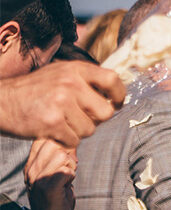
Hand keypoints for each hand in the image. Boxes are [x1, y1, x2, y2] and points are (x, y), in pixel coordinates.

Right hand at [0, 61, 124, 146]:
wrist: (1, 101)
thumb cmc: (34, 89)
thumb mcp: (60, 73)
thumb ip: (85, 80)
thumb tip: (114, 93)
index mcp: (75, 69)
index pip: (112, 80)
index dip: (119, 94)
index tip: (116, 102)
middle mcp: (70, 84)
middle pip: (106, 111)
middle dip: (97, 120)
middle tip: (83, 118)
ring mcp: (61, 103)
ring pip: (90, 129)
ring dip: (78, 131)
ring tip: (62, 122)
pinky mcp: (52, 123)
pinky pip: (74, 140)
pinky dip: (66, 140)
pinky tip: (53, 130)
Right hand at [24, 138, 76, 209]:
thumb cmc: (57, 201)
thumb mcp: (55, 176)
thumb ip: (60, 159)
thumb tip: (72, 142)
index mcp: (31, 165)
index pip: (45, 139)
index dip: (61, 144)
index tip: (66, 160)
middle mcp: (31, 170)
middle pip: (56, 144)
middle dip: (68, 155)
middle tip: (67, 172)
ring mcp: (38, 179)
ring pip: (63, 156)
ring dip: (71, 167)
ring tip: (65, 181)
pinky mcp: (48, 188)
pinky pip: (67, 170)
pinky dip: (71, 177)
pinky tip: (66, 187)